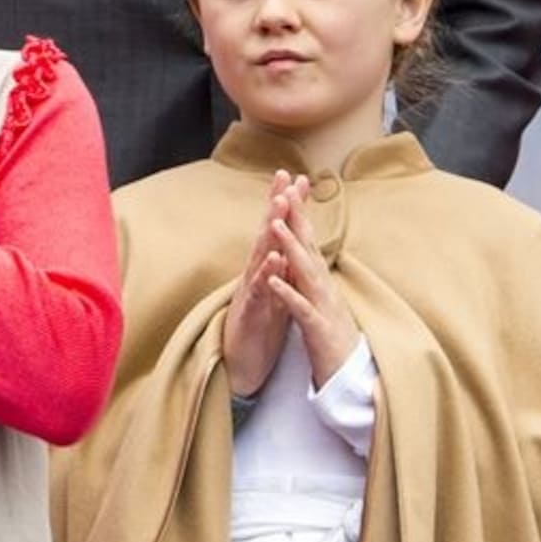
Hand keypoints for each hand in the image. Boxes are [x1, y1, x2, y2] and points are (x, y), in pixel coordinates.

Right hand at [221, 170, 301, 398]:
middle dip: (275, 204)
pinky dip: (267, 272)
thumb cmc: (259, 327)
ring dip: (270, 229)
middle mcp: (255, 273)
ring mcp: (251, 290)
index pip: (277, 231)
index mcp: (266, 269)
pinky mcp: (250, 311)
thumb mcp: (274, 292)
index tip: (298, 178)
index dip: (286, 204)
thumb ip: (280, 267)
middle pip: (265, 233)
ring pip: (260, 254)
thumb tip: (290, 243)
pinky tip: (274, 257)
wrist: (242, 364)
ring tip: (280, 205)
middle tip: (284, 177)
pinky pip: (259, 289)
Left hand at [266, 195, 359, 388]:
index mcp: (320, 280)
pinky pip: (301, 309)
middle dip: (297, 219)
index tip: (288, 185)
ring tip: (275, 226)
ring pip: (306, 273)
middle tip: (286, 190)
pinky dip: (287, 294)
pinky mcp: (319, 330)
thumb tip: (303, 249)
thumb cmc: (332, 335)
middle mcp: (324, 287)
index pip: (308, 240)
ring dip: (290, 249)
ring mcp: (324, 307)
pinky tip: (272, 280)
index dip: (299, 213)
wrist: (349, 376)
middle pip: (309, 247)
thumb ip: (311, 274)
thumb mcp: (320, 298)